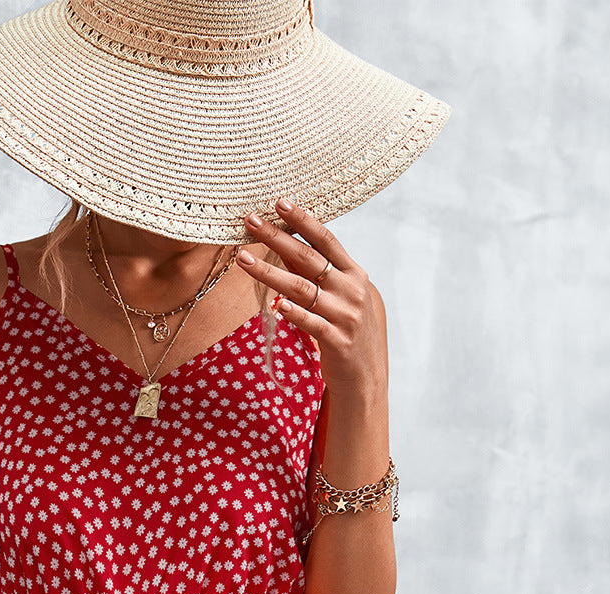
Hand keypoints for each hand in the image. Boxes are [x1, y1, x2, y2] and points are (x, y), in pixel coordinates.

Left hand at [238, 199, 386, 394]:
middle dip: (277, 237)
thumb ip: (316, 273)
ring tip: (243, 259)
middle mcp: (352, 290)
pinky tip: (275, 305)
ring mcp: (346, 316)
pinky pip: (311, 323)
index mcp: (354, 274)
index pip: (326, 239)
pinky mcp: (337, 341)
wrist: (365, 375)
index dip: (302, 220)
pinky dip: (293, 313)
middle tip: (250, 221)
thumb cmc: (346, 330)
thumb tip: (286, 245)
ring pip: (302, 289)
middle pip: (308, 258)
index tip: (279, 202)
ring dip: (270, 272)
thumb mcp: (339, 296)